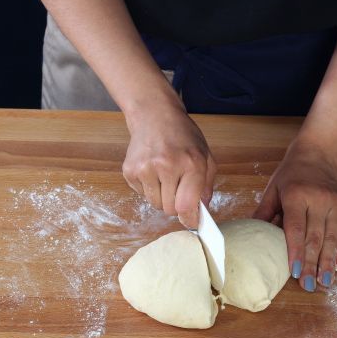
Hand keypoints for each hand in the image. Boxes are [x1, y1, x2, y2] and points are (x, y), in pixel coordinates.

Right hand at [122, 104, 216, 228]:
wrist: (154, 116)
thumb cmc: (183, 136)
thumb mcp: (205, 156)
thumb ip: (206, 185)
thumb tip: (201, 210)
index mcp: (191, 163)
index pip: (186, 206)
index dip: (189, 219)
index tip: (191, 222)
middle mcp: (167, 166)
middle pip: (170, 209)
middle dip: (176, 204)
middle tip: (178, 187)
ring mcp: (145, 168)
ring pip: (155, 204)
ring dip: (161, 197)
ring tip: (165, 177)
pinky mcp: (130, 170)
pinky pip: (141, 194)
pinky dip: (149, 188)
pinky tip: (153, 170)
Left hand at [253, 138, 336, 291]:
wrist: (317, 155)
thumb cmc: (290, 174)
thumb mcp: (273, 189)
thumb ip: (264, 213)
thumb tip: (250, 236)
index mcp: (296, 195)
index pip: (296, 228)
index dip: (295, 251)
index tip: (295, 271)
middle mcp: (318, 200)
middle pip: (315, 237)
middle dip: (312, 264)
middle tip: (309, 285)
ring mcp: (334, 204)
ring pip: (333, 239)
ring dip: (329, 263)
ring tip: (326, 282)